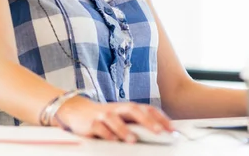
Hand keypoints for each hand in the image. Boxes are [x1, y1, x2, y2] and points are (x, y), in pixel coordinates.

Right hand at [53, 96, 174, 142]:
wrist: (77, 110)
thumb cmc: (104, 117)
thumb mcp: (122, 118)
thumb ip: (136, 124)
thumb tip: (158, 132)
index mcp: (127, 107)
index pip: (147, 109)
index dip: (160, 118)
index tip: (171, 129)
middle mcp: (117, 109)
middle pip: (133, 110)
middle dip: (147, 121)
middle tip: (159, 132)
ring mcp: (104, 115)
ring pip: (115, 120)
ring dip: (124, 130)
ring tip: (133, 140)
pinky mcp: (91, 123)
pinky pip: (99, 128)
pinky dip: (106, 134)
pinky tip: (112, 140)